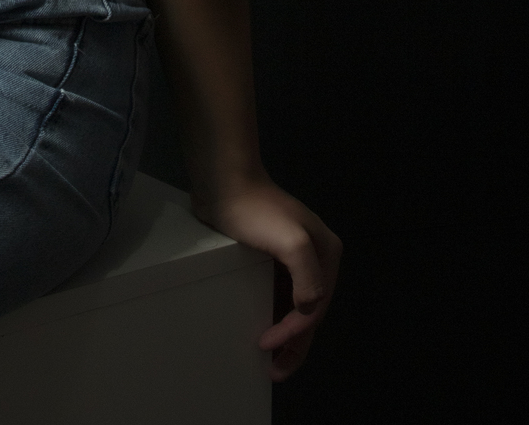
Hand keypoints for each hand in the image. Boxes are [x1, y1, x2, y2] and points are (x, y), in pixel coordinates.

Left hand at [193, 176, 340, 379]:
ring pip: (294, 304)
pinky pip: (277, 292)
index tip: (265, 348)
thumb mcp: (291, 242)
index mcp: (327, 253)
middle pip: (308, 310)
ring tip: (269, 358)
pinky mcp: (271, 254)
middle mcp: (317, 256)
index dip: (293, 334)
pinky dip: (273, 313)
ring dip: (285, 332)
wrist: (223, 180)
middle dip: (294, 344)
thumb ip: (308, 277)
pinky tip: (263, 326)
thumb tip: (308, 309)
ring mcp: (294, 255)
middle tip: (274, 371)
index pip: (314, 307)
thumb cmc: (254, 210)